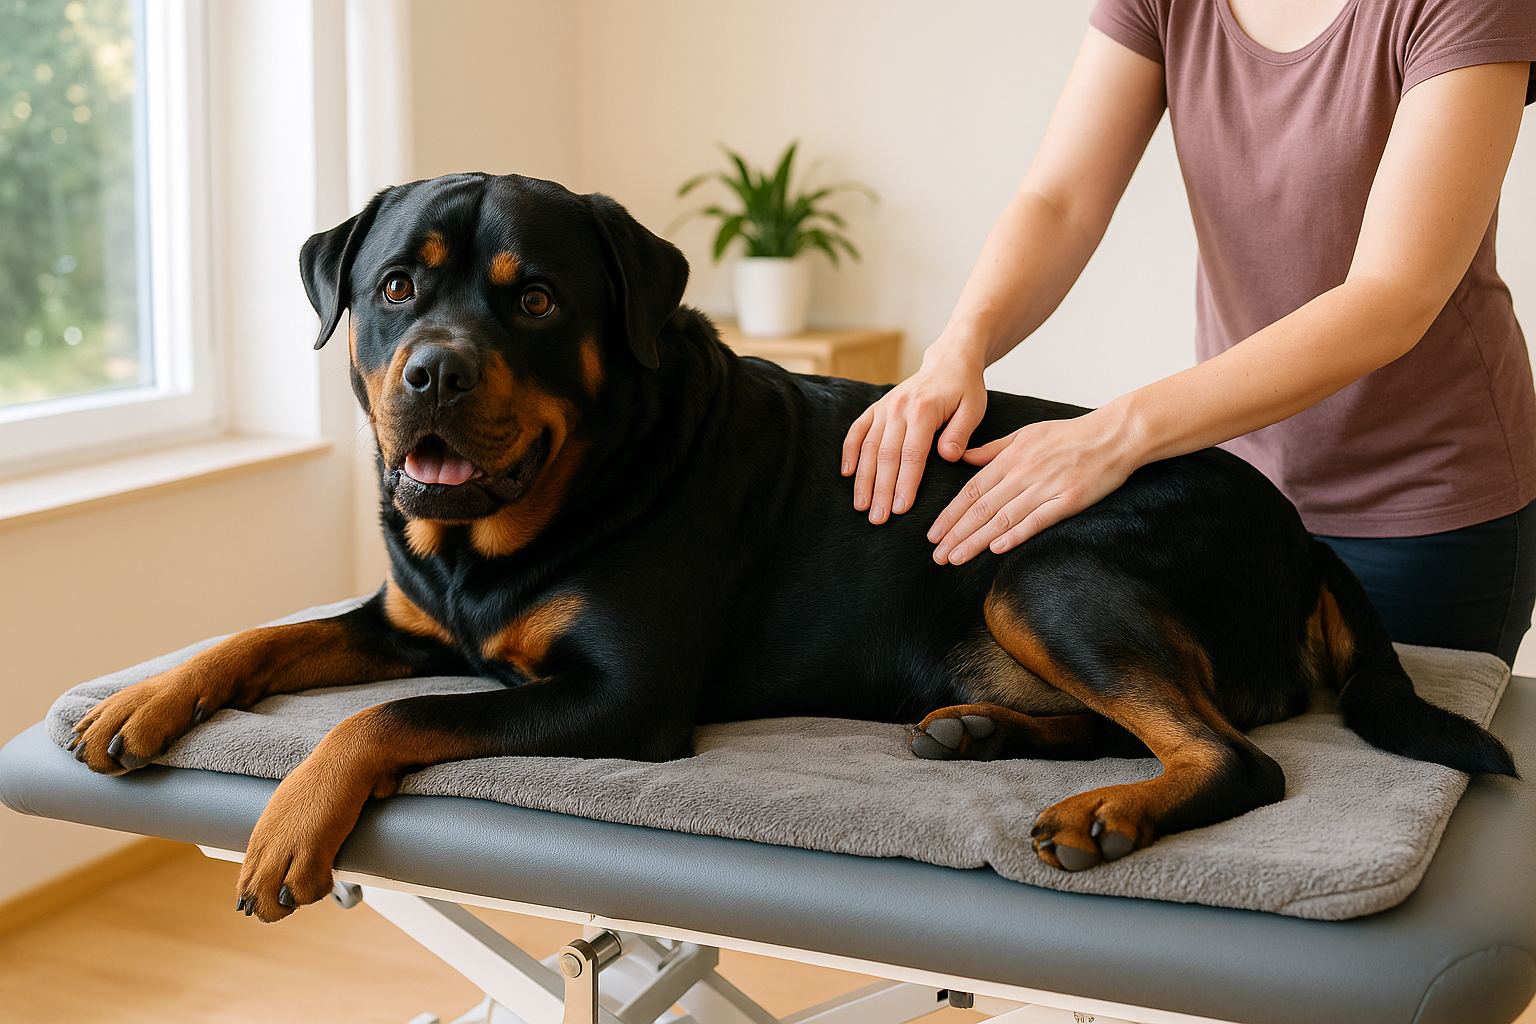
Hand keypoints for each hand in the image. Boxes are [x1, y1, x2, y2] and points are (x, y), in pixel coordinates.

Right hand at [842, 343, 988, 523]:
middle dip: (880, 490)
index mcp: (924, 410)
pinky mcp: (876, 408)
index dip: (905, 483)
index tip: (900, 508)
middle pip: (886, 455)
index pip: (912, 454)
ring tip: (861, 506)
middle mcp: (899, 408)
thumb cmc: (964, 390)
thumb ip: (960, 433)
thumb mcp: (974, 409)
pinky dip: (849, 452)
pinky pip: (857, 431)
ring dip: (863, 479)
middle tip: (877, 518)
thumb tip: (948, 457)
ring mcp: (884, 408)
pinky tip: (847, 474)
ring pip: (868, 447)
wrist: (948, 362)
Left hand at [928, 408, 1136, 563]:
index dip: (950, 514)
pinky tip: (996, 548)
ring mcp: (1046, 487)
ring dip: (976, 540)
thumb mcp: (1025, 433)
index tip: (933, 533)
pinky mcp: (1068, 500)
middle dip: (956, 533)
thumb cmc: (1069, 435)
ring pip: (1002, 517)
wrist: (1113, 435)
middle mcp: (1023, 473)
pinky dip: (1015, 534)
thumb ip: (992, 449)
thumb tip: (962, 457)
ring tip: (956, 558)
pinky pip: (1037, 520)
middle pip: (981, 507)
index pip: (972, 490)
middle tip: (937, 554)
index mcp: (1011, 458)